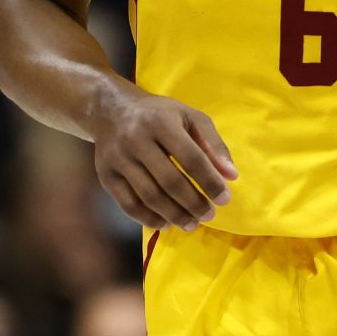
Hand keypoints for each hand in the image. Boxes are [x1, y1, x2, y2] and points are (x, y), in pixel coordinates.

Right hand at [89, 90, 236, 230]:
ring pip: (149, 196)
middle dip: (193, 203)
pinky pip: (128, 204)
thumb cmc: (159, 115)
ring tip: (192, 224)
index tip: (224, 199)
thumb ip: (213, 144)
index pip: (190, 157)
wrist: (111, 111)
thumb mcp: (189, 117)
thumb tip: (231, 176)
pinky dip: (149, 219)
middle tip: (209, 216)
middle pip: (169, 181)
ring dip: (174, 215)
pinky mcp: (106, 175)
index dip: (209, 181)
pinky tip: (166, 224)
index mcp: (161, 122)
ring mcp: (118, 159)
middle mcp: (136, 139)